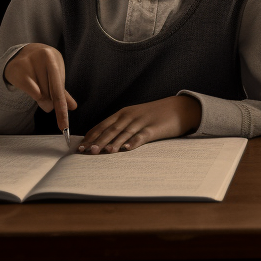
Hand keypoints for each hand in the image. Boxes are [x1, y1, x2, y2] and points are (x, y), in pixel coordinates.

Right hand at [3, 44, 76, 130]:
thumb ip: (62, 92)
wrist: (22, 53)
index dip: (62, 108)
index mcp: (55, 58)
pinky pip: (29, 91)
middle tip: (48, 107)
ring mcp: (29, 62)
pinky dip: (32, 94)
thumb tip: (73, 107)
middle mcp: (44, 56)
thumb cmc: (43, 66)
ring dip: (41, 98)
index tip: (63, 127)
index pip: (60, 89)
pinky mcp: (17, 69)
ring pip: (40, 93)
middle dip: (51, 103)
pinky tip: (30, 86)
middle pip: (51, 92)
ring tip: (38, 89)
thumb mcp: (55, 75)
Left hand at [78, 95, 201, 153]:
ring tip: (102, 152)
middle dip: (97, 141)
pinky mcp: (155, 128)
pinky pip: (142, 136)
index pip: (103, 125)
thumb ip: (121, 125)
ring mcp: (143, 121)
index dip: (91, 136)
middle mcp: (130, 116)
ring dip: (112, 143)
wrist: (180, 108)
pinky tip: (126, 149)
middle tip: (86, 151)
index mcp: (124, 113)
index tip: (80, 147)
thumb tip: (102, 140)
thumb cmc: (155, 115)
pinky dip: (133, 142)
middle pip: (111, 129)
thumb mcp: (136, 116)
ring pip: (124, 133)